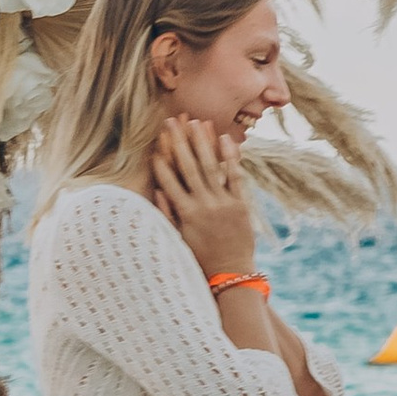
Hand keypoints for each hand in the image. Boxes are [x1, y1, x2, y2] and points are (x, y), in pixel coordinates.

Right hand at [150, 115, 255, 281]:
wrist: (230, 274)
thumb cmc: (200, 260)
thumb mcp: (178, 240)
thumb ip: (168, 215)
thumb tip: (157, 191)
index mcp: (185, 214)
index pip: (169, 180)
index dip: (162, 159)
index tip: (155, 140)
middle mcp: (203, 205)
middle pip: (188, 167)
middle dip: (179, 142)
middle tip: (171, 120)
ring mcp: (223, 203)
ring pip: (210, 167)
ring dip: (202, 142)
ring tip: (196, 121)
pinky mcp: (241, 205)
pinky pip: (234, 177)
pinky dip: (230, 157)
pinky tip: (224, 138)